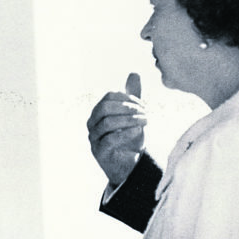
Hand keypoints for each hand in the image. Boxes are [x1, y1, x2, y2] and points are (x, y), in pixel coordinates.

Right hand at [86, 73, 146, 187]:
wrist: (130, 164)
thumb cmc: (130, 138)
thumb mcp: (133, 115)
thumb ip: (133, 96)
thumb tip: (134, 73)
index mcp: (98, 112)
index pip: (109, 97)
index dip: (127, 98)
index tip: (144, 105)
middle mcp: (92, 124)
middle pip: (104, 108)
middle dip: (126, 107)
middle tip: (146, 111)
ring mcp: (93, 138)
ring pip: (107, 123)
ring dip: (129, 120)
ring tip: (146, 121)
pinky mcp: (99, 152)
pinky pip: (109, 140)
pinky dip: (125, 133)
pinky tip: (138, 131)